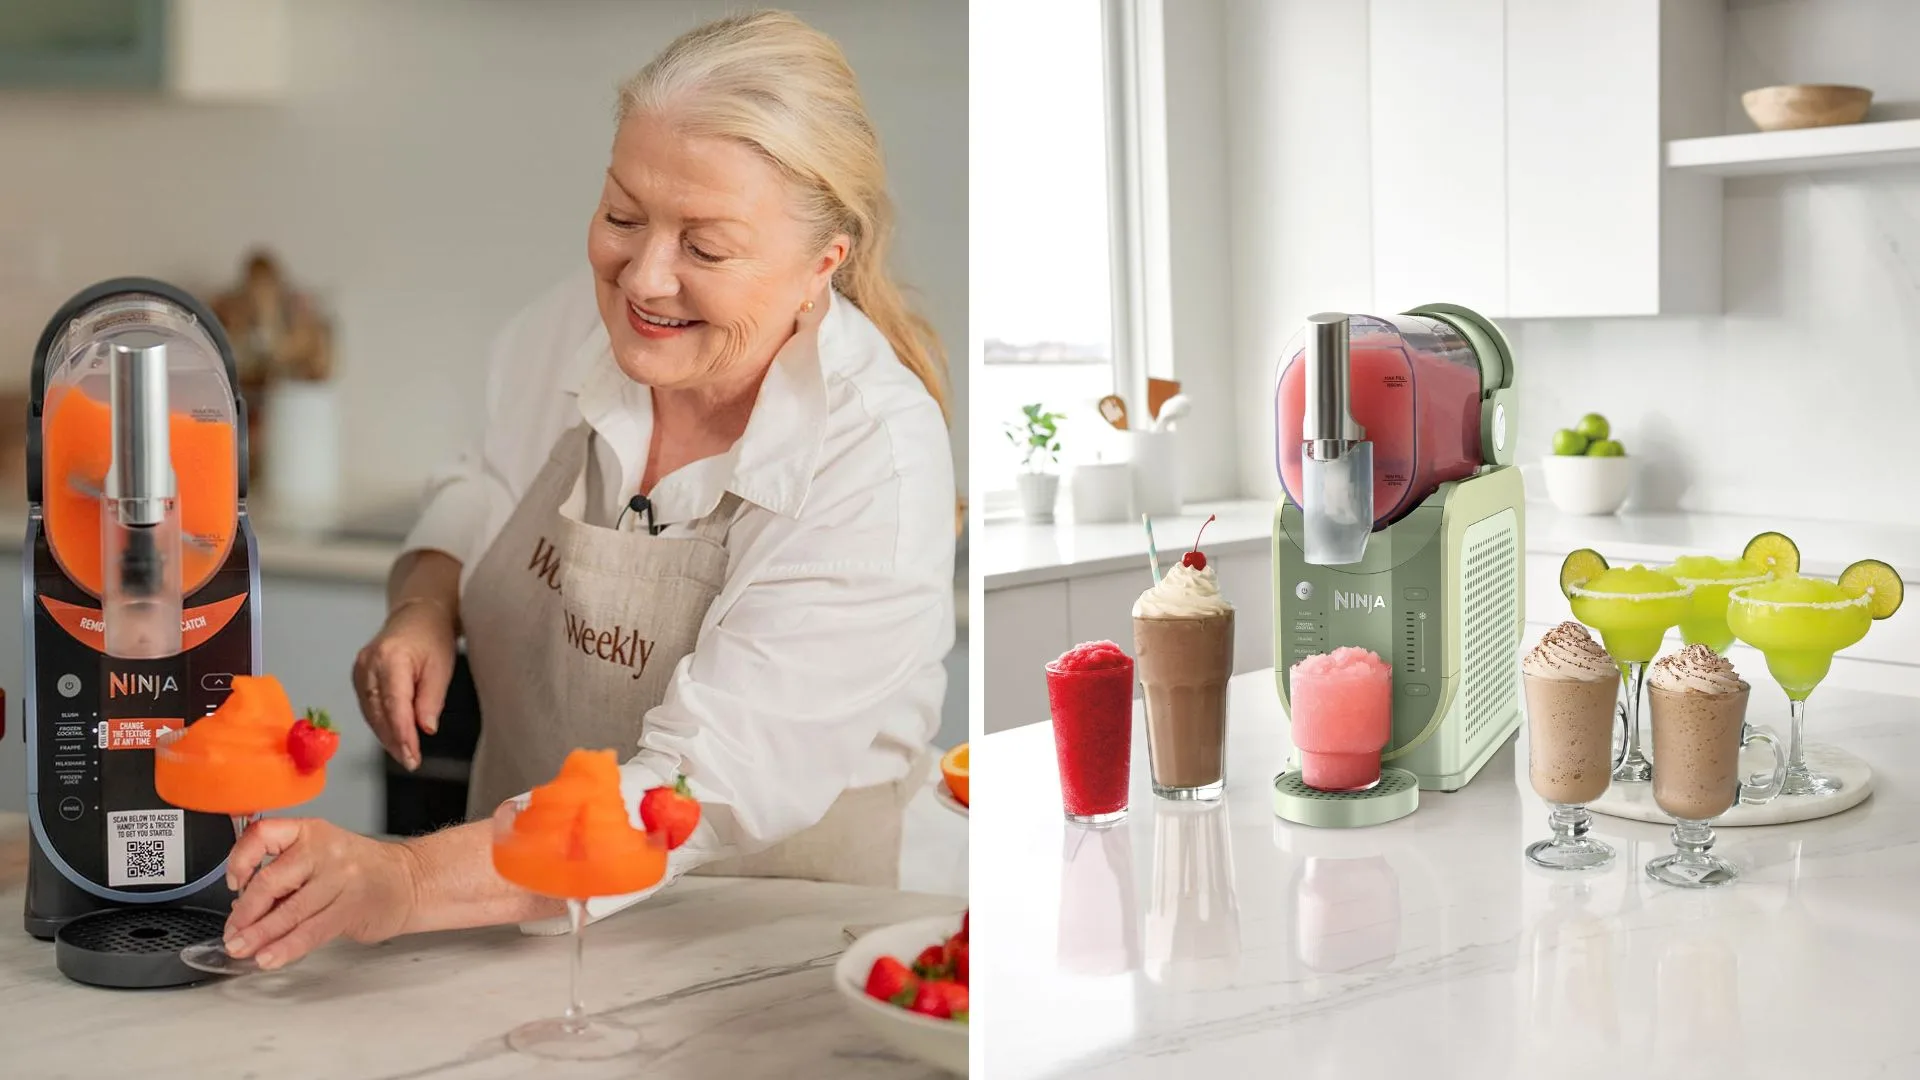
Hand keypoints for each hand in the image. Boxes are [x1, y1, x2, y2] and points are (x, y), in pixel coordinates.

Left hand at [223, 818, 417, 969]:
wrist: (409, 880)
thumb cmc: (362, 870)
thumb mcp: (321, 856)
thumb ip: (285, 876)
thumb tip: (245, 908)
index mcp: (311, 832)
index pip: (263, 835)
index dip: (240, 859)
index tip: (233, 882)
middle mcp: (325, 851)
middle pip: (271, 881)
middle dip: (245, 913)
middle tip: (234, 932)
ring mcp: (341, 878)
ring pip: (289, 911)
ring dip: (260, 935)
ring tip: (242, 949)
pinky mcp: (352, 907)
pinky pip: (311, 931)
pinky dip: (286, 947)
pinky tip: (271, 956)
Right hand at [353, 597, 455, 769]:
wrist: (418, 615)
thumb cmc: (433, 637)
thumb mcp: (442, 667)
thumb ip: (432, 699)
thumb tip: (425, 729)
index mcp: (391, 658)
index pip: (395, 706)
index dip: (402, 735)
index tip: (412, 756)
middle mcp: (369, 664)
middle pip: (379, 712)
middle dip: (394, 741)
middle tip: (410, 761)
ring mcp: (360, 669)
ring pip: (371, 712)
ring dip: (386, 736)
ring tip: (404, 754)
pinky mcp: (359, 675)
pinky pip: (368, 706)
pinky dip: (381, 723)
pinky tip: (393, 736)